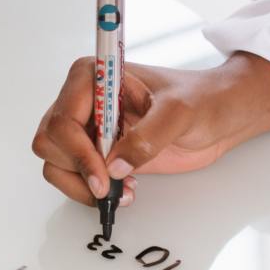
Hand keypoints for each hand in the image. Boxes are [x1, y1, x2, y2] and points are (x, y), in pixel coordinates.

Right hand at [32, 52, 269, 206]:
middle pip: (50, 143)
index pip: (63, 119)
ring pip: (56, 164)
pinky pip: (75, 177)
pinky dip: (90, 192)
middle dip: (77, 171)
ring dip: (82, 186)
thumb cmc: (203, 101)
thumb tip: (116, 166)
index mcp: (94, 77)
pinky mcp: (100, 153)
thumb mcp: (180, 113)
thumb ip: (149, 136)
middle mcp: (84, 101)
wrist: (219, 116)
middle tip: (110, 186)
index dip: (78, 152)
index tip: (104, 176)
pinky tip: (122, 191)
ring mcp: (89, 128)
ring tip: (119, 190)